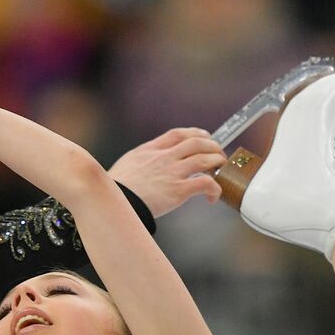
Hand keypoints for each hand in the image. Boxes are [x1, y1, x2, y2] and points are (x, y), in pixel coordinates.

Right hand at [106, 128, 227, 218]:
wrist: (113, 201)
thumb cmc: (117, 189)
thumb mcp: (126, 164)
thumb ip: (141, 159)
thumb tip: (146, 163)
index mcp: (150, 150)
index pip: (178, 134)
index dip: (195, 133)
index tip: (203, 137)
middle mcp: (164, 157)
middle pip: (196, 142)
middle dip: (212, 146)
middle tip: (218, 154)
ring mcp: (172, 172)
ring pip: (205, 159)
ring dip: (217, 162)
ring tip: (221, 169)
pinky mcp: (178, 190)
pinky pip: (205, 183)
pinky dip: (214, 188)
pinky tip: (212, 197)